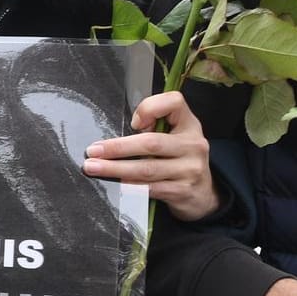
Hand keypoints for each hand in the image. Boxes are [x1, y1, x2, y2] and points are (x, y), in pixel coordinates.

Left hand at [82, 92, 219, 221]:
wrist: (202, 193)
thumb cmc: (178, 158)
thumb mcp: (174, 135)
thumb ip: (155, 125)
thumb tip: (131, 128)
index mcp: (189, 124)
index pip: (174, 102)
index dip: (150, 108)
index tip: (132, 122)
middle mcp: (193, 145)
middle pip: (151, 143)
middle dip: (118, 147)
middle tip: (93, 151)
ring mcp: (189, 170)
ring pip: (146, 169)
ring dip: (115, 169)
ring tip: (94, 168)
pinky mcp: (182, 191)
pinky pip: (149, 189)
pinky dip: (129, 186)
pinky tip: (115, 184)